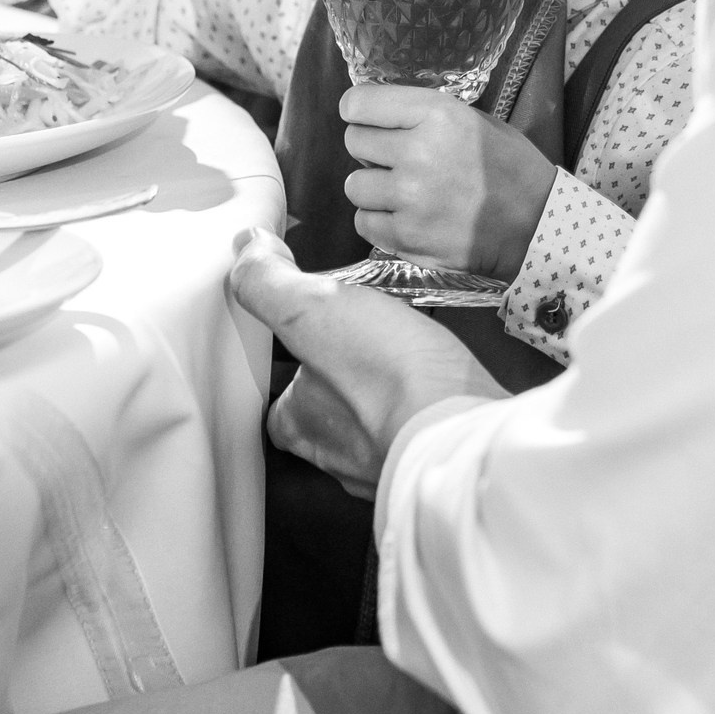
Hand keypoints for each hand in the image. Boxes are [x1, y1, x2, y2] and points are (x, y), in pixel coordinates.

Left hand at [229, 228, 507, 496]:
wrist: (466, 433)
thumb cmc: (389, 380)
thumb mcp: (311, 312)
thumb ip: (270, 283)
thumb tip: (248, 251)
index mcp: (299, 422)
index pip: (276, 400)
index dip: (287, 368)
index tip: (302, 341)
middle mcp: (338, 454)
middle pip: (324, 419)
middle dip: (339, 386)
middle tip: (359, 349)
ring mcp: (387, 463)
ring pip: (374, 430)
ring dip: (384, 400)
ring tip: (402, 362)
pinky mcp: (434, 457)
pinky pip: (419, 432)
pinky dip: (424, 410)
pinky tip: (437, 387)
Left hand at [341, 86, 556, 280]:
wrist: (536, 226)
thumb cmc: (511, 169)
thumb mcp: (477, 121)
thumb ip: (427, 115)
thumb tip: (383, 115)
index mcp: (437, 115)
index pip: (359, 103)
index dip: (360, 110)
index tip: (368, 119)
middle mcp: (417, 152)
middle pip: (353, 141)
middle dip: (370, 148)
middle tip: (395, 159)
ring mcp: (408, 197)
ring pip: (354, 185)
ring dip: (373, 188)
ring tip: (401, 193)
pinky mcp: (405, 236)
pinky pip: (364, 222)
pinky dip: (379, 221)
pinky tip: (405, 218)